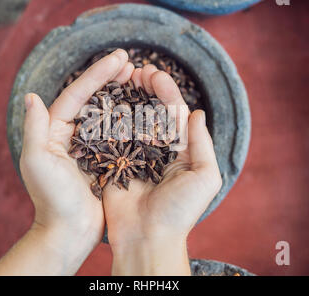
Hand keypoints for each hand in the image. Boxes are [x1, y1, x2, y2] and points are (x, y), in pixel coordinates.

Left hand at [0, 49, 133, 274]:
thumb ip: (35, 128)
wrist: (69, 231)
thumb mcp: (37, 163)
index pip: (78, 94)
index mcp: (55, 130)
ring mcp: (90, 145)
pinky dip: (130, 118)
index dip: (98, 73)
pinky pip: (119, 133)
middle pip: (94, 98)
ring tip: (139, 78)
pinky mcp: (105, 159)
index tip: (120, 57)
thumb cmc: (52, 199)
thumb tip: (31, 95)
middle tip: (131, 62)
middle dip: (111, 78)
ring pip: (108, 112)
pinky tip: (144, 108)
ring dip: (123, 94)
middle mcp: (73, 133)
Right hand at [103, 65, 221, 274]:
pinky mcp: (114, 163)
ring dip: (126, 98)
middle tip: (136, 70)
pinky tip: (104, 100)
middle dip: (145, 89)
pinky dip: (108, 118)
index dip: (165, 91)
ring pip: (130, 119)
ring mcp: (134, 155)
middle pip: (150, 111)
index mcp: (179, 150)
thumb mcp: (204, 177)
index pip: (173, 113)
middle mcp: (156, 149)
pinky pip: (110, 137)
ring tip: (121, 77)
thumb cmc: (180, 211)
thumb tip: (197, 113)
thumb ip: (202, 144)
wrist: (147, 239)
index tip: (154, 73)